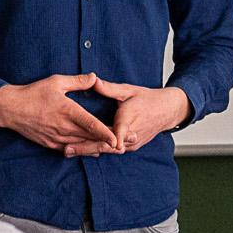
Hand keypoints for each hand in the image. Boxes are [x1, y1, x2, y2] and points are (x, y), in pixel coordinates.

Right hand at [0, 75, 116, 152]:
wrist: (10, 109)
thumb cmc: (33, 93)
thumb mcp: (56, 82)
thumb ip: (77, 81)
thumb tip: (95, 77)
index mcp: (67, 111)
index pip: (90, 124)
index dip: (105, 133)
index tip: (117, 138)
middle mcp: (63, 128)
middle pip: (91, 138)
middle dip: (109, 141)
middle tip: (127, 142)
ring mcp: (57, 138)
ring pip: (83, 147)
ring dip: (99, 148)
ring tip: (116, 148)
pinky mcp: (51, 144)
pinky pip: (72, 150)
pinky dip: (85, 150)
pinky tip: (97, 150)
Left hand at [65, 81, 189, 157]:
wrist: (166, 111)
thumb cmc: (146, 98)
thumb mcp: (128, 90)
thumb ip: (109, 88)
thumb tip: (94, 80)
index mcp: (131, 118)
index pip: (120, 131)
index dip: (111, 138)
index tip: (98, 143)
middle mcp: (132, 134)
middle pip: (108, 145)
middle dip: (87, 147)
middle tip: (67, 149)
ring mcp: (132, 143)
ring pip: (109, 150)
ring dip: (90, 150)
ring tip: (69, 151)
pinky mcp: (131, 147)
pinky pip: (113, 150)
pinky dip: (98, 150)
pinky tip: (81, 150)